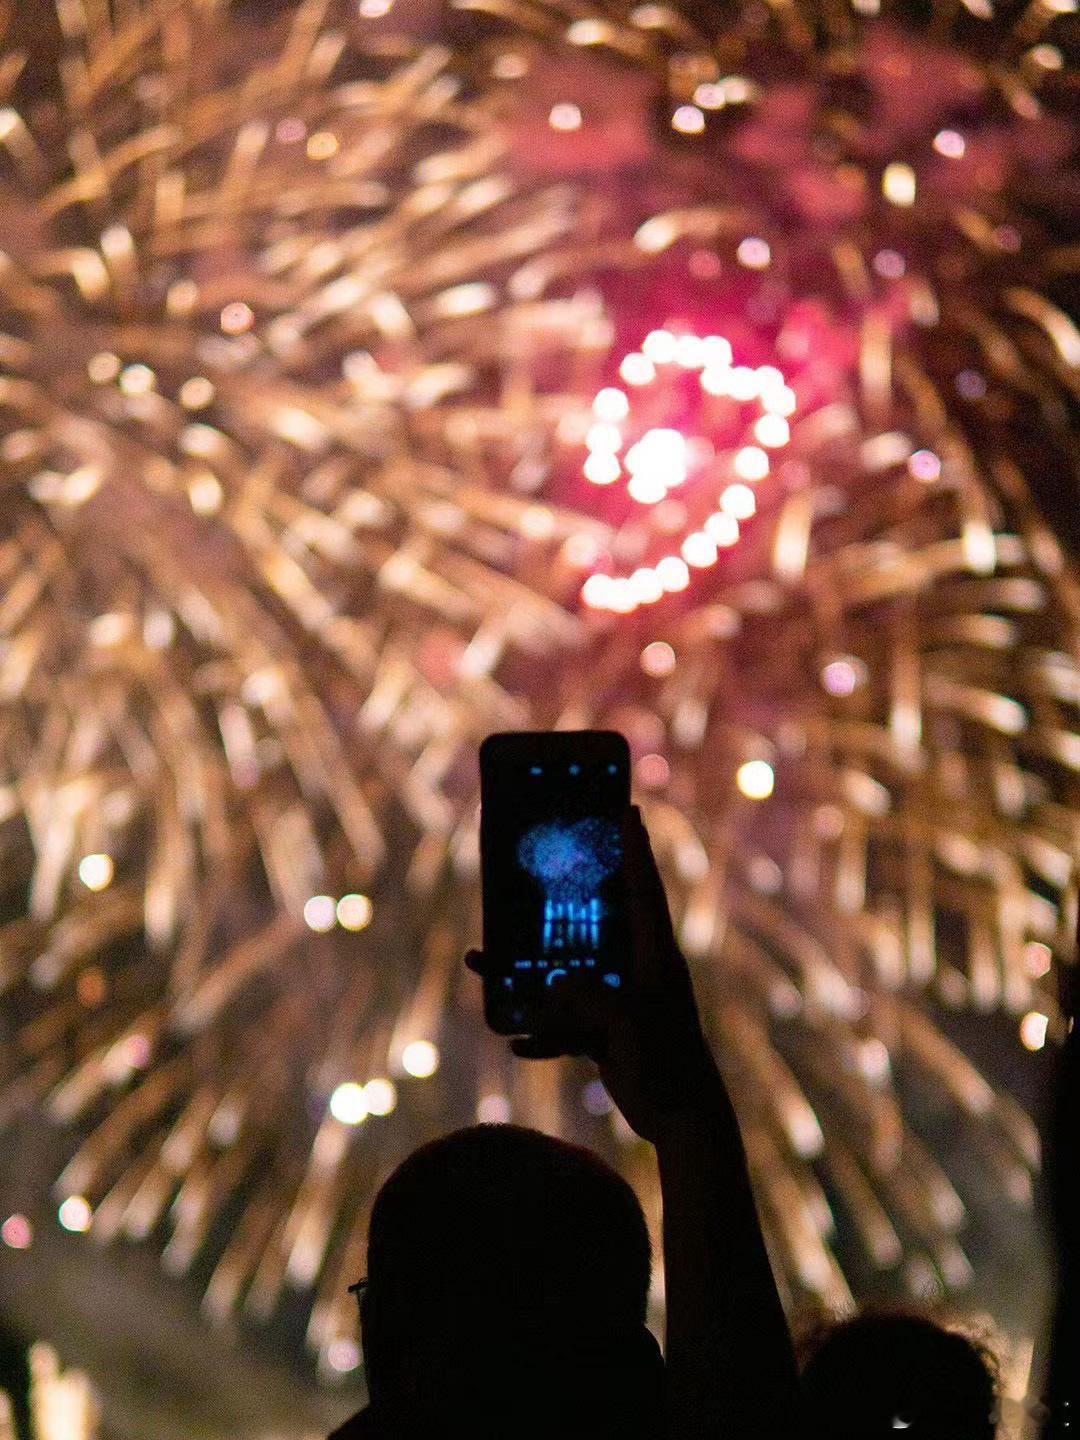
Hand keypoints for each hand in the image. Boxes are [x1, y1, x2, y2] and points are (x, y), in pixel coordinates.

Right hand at [467, 806, 722, 1141]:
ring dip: (527, 976)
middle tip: (532, 869)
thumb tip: (550, 984)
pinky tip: (517, 1043)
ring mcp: (621, 1001)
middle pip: (591, 923)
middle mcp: (637, 969)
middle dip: (557, 903)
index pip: (643, 887)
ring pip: (564, 976)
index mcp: (654, 954)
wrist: (684, 1122)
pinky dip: (542, 1033)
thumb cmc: (668, 1063)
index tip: (627, 809)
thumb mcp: (626, 1024)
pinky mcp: (607, 1034)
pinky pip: (564, 1024)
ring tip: (478, 965)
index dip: (634, 847)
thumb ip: (587, 997)